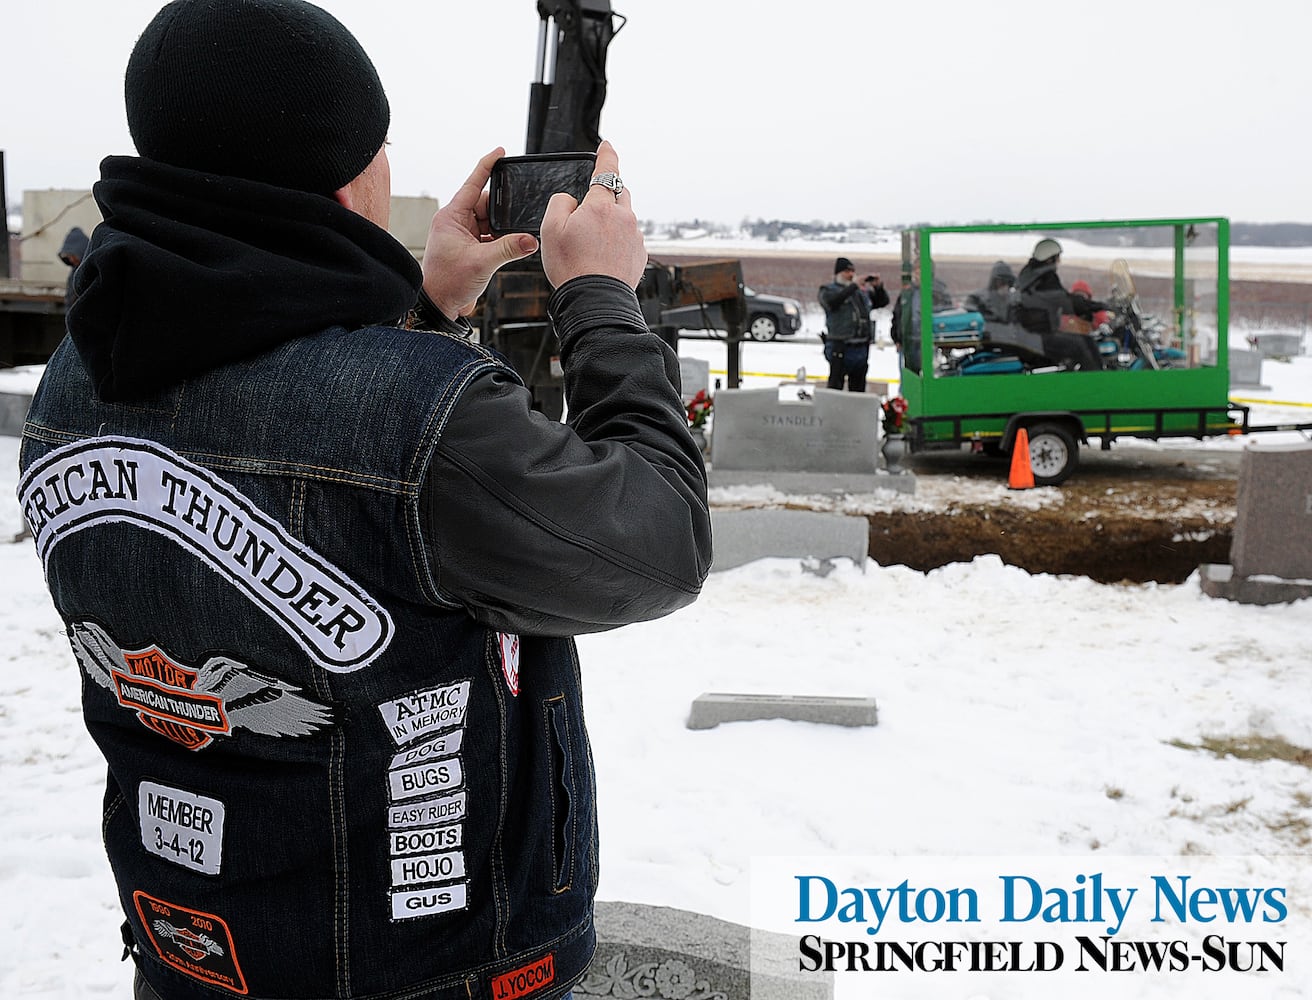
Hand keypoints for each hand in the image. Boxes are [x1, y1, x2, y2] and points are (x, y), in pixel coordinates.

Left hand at [420, 147, 539, 319]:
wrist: (438, 307)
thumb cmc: (447, 283)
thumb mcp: (482, 263)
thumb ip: (509, 248)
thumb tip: (532, 239)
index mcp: (451, 217)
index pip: (473, 183)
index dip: (487, 166)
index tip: (500, 151)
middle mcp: (456, 222)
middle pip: (486, 204)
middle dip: (503, 212)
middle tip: (516, 222)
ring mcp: (463, 235)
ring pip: (490, 222)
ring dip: (502, 230)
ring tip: (510, 241)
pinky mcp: (470, 248)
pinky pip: (490, 236)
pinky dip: (501, 240)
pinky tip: (510, 247)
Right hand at [540, 140, 646, 288]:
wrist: (595, 302)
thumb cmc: (572, 267)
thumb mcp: (550, 229)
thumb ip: (560, 203)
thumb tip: (571, 200)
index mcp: (601, 206)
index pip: (607, 170)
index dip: (606, 154)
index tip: (607, 146)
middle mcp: (624, 218)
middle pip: (620, 192)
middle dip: (608, 191)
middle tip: (592, 204)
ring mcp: (635, 237)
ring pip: (625, 217)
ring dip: (613, 221)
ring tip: (593, 241)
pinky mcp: (640, 255)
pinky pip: (630, 239)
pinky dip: (619, 241)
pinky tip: (604, 256)